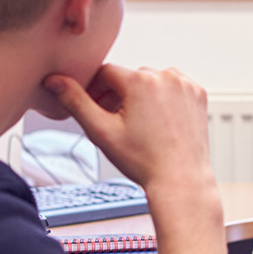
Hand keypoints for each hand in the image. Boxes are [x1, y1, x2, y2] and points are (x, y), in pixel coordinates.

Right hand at [43, 64, 212, 196]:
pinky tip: (159, 121)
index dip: (96, 91)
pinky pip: (173, 87)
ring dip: (142, 95)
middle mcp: (166, 76)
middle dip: (119, 95)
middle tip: (115, 123)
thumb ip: (75, 102)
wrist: (180, 180)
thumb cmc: (143, 161)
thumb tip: (53, 80)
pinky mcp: (198, 94)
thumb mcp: (101, 131)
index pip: (106, 73)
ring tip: (140, 124)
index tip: (96, 110)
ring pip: (151, 81)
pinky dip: (164, 98)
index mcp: (140, 81)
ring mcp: (185, 84)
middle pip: (129, 78)